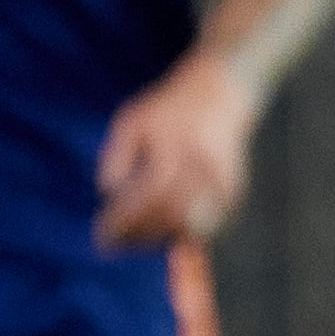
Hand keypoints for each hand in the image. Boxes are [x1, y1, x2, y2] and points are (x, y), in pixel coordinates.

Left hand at [94, 50, 254, 249]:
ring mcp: (220, 182)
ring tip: (134, 239)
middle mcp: (201, 168)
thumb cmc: (168, 109)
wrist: (221, 92)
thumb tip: (108, 193)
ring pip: (189, 226)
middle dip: (137, 236)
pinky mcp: (233, 191)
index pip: (146, 196)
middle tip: (114, 243)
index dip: (123, 222)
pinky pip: (207, 225)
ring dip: (158, 238)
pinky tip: (161, 232)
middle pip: (168, 216)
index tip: (102, 238)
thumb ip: (116, 155)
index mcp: (175, 148)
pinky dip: (183, 233)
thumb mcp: (132, 121)